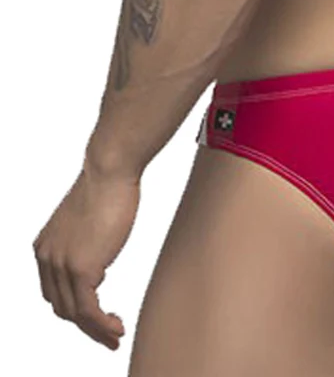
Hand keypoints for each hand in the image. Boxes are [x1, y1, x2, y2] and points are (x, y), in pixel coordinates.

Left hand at [33, 158, 140, 349]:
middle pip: (61, 306)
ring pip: (74, 314)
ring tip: (115, 336)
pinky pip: (88, 310)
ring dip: (95, 331)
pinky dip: (101, 325)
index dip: (75, 307)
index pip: (54, 290)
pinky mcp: (81, 269)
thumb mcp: (88, 221)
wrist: (110, 170)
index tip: (98, 315)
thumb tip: (98, 266)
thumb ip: (86, 244)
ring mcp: (61, 265)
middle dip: (85, 326)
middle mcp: (46, 259)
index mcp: (45, 247)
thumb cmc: (108, 186)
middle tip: (107, 335)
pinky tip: (116, 326)